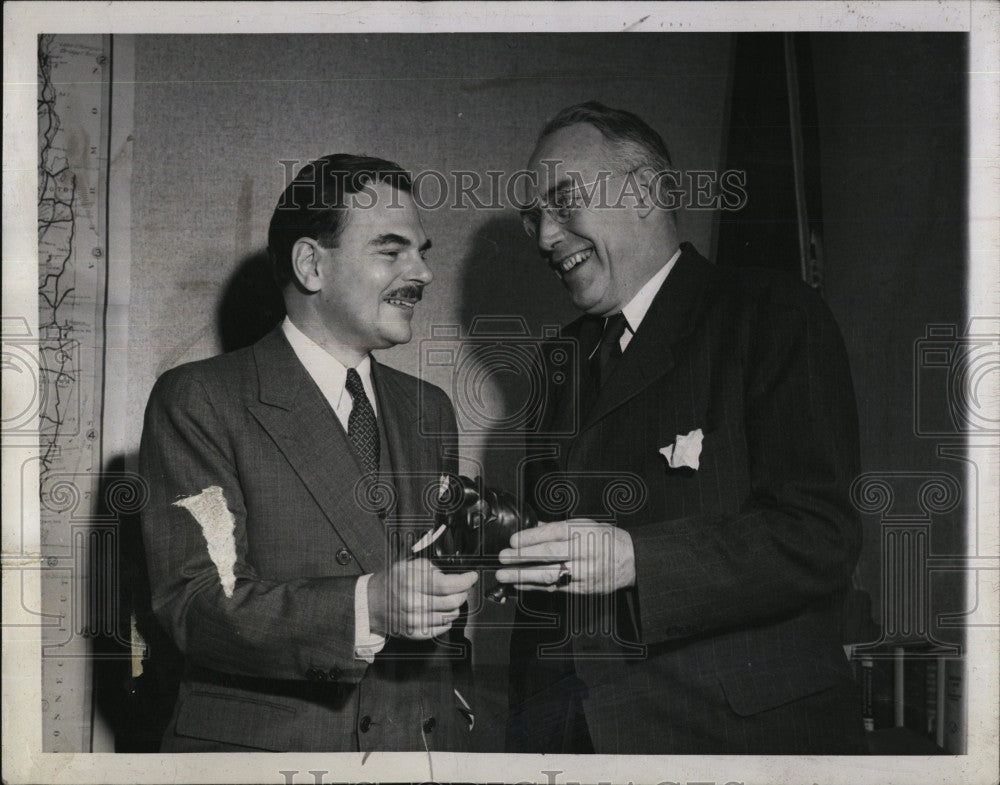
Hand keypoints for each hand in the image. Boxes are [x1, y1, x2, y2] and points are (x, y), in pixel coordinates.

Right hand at [368, 558, 476, 639]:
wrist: (372, 602)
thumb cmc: (391, 582)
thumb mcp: (408, 565)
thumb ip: (430, 568)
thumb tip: (452, 575)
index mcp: (412, 582)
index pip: (448, 584)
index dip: (465, 580)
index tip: (471, 576)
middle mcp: (413, 603)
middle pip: (453, 601)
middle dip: (462, 592)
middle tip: (461, 587)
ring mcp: (414, 621)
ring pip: (450, 615)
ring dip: (455, 606)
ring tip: (448, 598)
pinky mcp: (415, 633)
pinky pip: (442, 628)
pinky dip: (446, 619)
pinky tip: (440, 611)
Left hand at [495, 518, 634, 593]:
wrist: (631, 560)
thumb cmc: (605, 539)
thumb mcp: (585, 524)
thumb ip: (558, 527)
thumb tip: (531, 527)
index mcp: (584, 532)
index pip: (554, 533)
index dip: (532, 537)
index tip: (513, 540)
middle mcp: (584, 552)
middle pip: (550, 554)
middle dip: (523, 556)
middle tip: (503, 557)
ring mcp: (584, 572)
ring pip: (550, 575)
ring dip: (524, 575)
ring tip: (505, 574)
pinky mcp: (583, 588)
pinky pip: (555, 588)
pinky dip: (535, 586)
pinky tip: (519, 584)